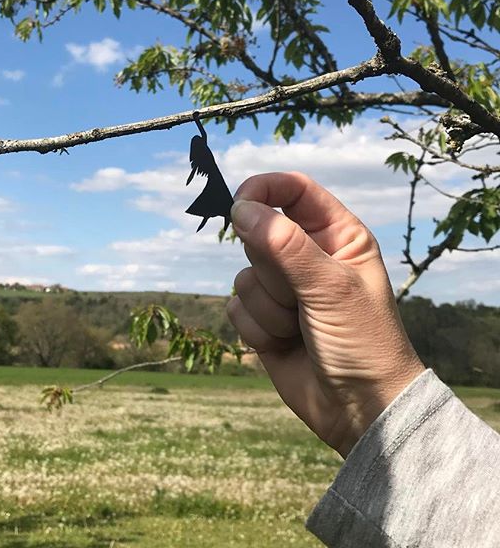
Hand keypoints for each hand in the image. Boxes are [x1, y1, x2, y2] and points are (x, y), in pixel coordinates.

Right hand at [226, 172, 424, 457]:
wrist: (358, 409)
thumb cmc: (362, 342)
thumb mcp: (330, 288)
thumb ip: (286, 246)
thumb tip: (241, 209)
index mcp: (336, 235)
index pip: (293, 191)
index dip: (264, 190)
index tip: (239, 203)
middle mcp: (307, 256)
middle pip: (259, 234)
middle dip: (272, 271)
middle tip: (301, 296)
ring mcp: (283, 288)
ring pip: (243, 275)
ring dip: (268, 308)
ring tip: (299, 328)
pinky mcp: (263, 318)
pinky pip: (236, 306)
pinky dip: (256, 328)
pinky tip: (284, 344)